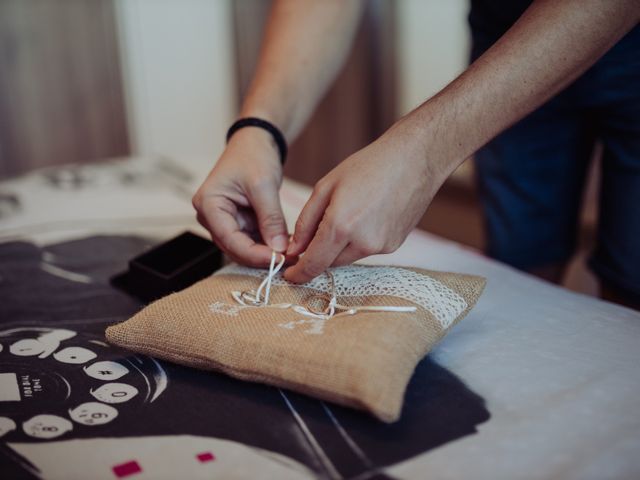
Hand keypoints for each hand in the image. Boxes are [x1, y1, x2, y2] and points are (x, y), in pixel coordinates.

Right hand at [192, 128, 288, 266]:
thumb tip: (279, 248)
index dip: (255, 254)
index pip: (230, 239)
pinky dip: (268, 245)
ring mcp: (223, 221)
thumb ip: (271, 218)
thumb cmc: (252, 156)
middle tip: (290, 260)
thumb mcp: (263, 185)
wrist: (254, 143)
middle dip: (262, 256)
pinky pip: (252, 241)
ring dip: (266, 253)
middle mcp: (211, 217)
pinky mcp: (237, 223)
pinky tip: (287, 246)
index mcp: (209, 204)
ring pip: (244, 248)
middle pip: (234, 248)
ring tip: (292, 254)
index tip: (279, 259)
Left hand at [284, 125, 447, 282]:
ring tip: (345, 214)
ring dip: (338, 247)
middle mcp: (362, 243)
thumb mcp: (326, 187)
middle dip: (317, 255)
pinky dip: (358, 240)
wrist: (415, 159)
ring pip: (347, 257)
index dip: (298, 273)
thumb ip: (306, 222)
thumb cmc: (367, 166)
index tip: (289, 274)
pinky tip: (365, 215)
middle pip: (329, 263)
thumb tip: (294, 249)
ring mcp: (381, 247)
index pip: (313, 264)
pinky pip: (366, 250)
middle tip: (311, 235)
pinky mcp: (394, 246)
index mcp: (341, 226)